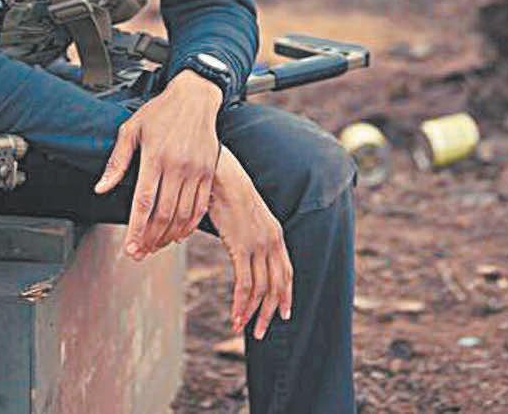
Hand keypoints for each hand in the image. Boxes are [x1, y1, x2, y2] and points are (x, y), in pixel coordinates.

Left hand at [94, 69, 222, 257]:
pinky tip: (178, 233)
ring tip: (155, 246)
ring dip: (168, 235)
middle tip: (139, 253)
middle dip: (150, 238)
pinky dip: (190, 225)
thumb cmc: (160, 111)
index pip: (144, 202)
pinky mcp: (209, 172)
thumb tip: (101, 189)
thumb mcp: (131, 130)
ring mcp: (196, 170)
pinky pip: (201, 207)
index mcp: (155, 156)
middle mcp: (178, 166)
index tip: (129, 247)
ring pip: (183, 214)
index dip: (136, 229)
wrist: (195, 96)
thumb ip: (117, 162)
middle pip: (164, 214)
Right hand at [208, 145, 292, 339]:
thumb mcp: (247, 215)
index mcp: (276, 234)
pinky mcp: (242, 247)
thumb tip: (242, 249)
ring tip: (242, 329)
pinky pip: (245, 283)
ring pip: (261, 289)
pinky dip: (240, 303)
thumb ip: (250, 233)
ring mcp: (258, 245)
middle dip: (270, 312)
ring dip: (252, 313)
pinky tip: (235, 315)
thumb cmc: (228, 192)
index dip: (286, 296)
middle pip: (277, 286)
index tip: (283, 314)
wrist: (221, 175)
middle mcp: (272, 241)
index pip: (287, 272)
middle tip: (261, 332)